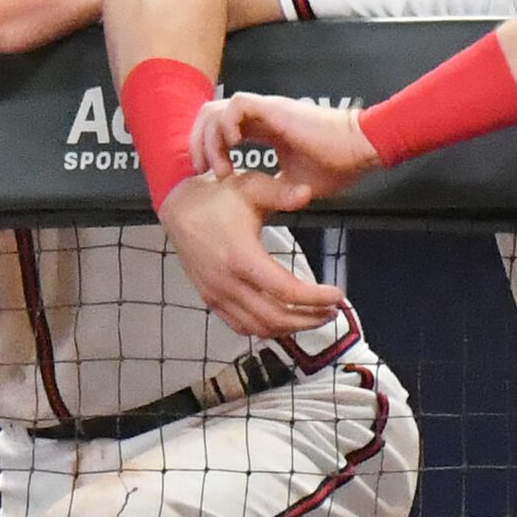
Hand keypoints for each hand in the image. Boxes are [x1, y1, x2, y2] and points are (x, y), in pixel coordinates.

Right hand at [158, 173, 346, 340]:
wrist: (178, 210)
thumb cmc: (217, 197)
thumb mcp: (250, 186)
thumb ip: (281, 191)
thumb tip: (307, 193)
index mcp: (241, 257)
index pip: (286, 290)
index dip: (316, 298)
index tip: (337, 295)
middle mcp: (228, 283)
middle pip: (276, 317)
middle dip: (309, 319)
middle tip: (332, 311)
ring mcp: (217, 295)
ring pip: (259, 327)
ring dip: (290, 328)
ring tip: (314, 317)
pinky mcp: (211, 300)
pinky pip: (241, 326)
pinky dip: (266, 329)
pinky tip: (284, 321)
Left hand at [190, 91, 378, 216]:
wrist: (359, 151)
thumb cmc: (335, 165)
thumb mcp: (294, 184)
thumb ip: (273, 187)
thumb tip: (259, 205)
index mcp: (264, 130)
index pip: (221, 130)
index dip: (208, 150)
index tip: (210, 177)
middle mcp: (260, 117)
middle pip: (209, 116)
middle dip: (197, 143)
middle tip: (202, 172)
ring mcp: (265, 110)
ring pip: (217, 109)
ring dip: (210, 140)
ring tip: (220, 167)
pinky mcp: (274, 108)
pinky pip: (237, 105)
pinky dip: (227, 124)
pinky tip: (234, 147)